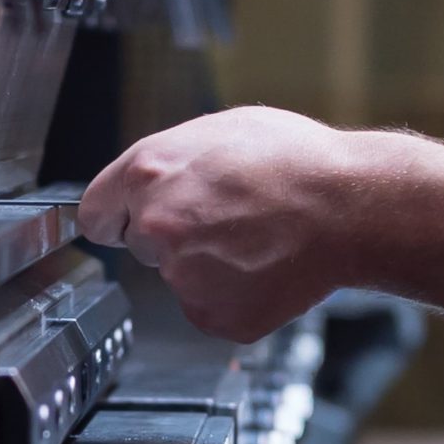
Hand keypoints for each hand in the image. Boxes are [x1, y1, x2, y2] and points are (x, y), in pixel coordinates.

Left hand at [78, 107, 354, 341]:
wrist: (350, 207)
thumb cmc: (296, 161)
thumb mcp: (219, 130)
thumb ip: (169, 161)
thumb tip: (146, 181)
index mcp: (146, 173)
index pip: (93, 213)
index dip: (116, 215)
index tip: (128, 221)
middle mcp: (154, 225)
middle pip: (139, 244)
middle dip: (170, 236)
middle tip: (224, 220)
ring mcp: (181, 275)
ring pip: (178, 275)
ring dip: (204, 264)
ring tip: (253, 239)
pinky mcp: (211, 312)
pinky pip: (208, 305)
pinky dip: (231, 294)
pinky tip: (262, 267)